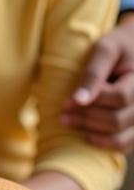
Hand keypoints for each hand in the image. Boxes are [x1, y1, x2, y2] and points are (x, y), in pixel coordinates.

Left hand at [62, 17, 133, 152]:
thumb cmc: (119, 46)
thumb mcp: (105, 50)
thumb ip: (93, 74)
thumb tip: (78, 101)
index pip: (118, 98)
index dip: (91, 102)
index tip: (66, 103)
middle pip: (119, 120)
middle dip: (87, 119)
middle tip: (62, 116)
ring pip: (123, 138)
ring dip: (93, 134)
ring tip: (70, 123)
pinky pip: (126, 144)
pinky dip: (106, 143)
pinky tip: (87, 135)